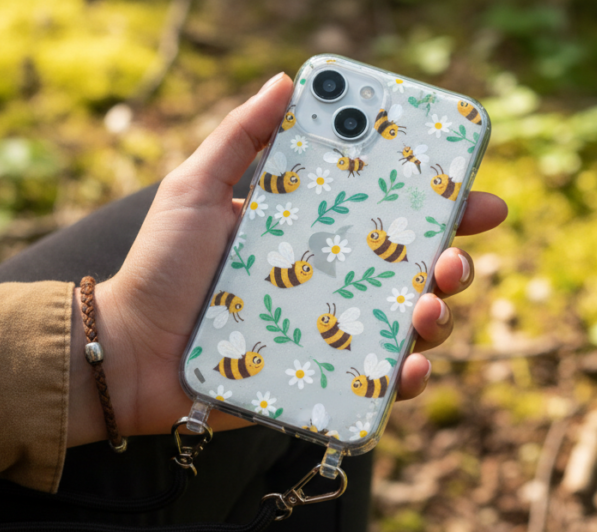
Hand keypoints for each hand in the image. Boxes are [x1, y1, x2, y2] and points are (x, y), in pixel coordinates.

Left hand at [67, 73, 507, 445]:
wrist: (124, 351)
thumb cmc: (160, 269)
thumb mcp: (195, 190)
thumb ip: (238, 137)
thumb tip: (286, 81)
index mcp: (315, 234)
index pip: (390, 214)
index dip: (440, 202)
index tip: (471, 189)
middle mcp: (333, 283)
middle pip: (417, 270)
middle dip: (454, 260)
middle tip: (454, 256)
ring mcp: (332, 334)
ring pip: (410, 326)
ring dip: (438, 316)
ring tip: (430, 309)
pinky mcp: (322, 384)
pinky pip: (378, 385)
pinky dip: (405, 378)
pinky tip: (410, 366)